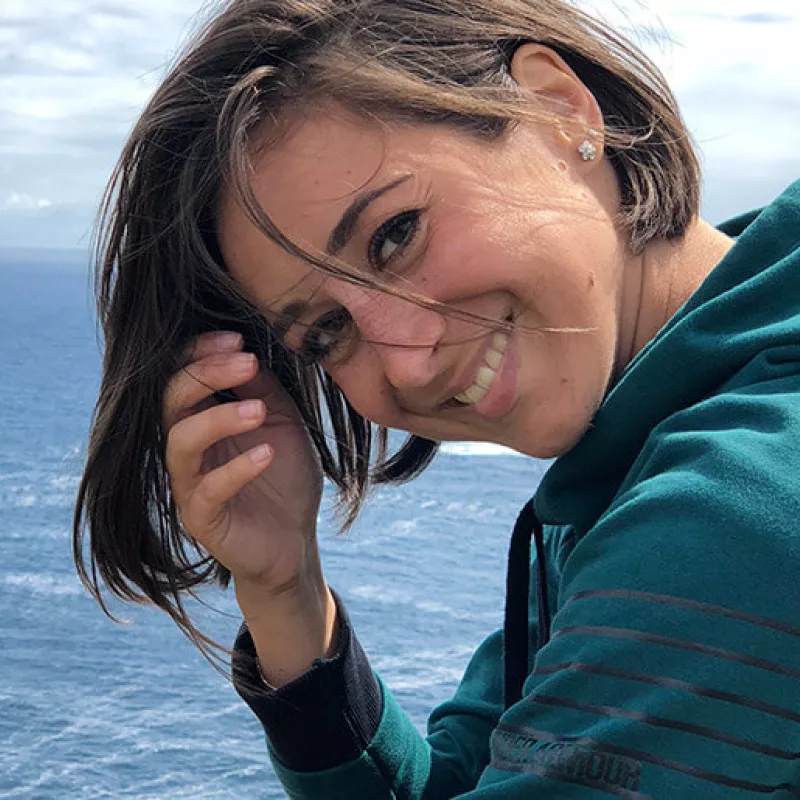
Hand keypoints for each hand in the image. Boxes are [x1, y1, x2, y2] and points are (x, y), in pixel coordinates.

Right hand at [163, 331, 323, 593]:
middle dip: (206, 373)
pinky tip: (267, 453)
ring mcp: (189, 483)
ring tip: (258, 410)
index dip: (202, 353)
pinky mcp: (201, 518)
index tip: (238, 339)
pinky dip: (237, 469)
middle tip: (246, 361)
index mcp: (202, 418)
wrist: (293, 539)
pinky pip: (207, 490)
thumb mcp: (283, 422)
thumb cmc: (284, 476)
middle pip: (172, 399)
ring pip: (180, 442)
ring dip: (218, 418)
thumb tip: (249, 351)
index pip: (182, 375)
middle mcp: (187, 447)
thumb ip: (265, 389)